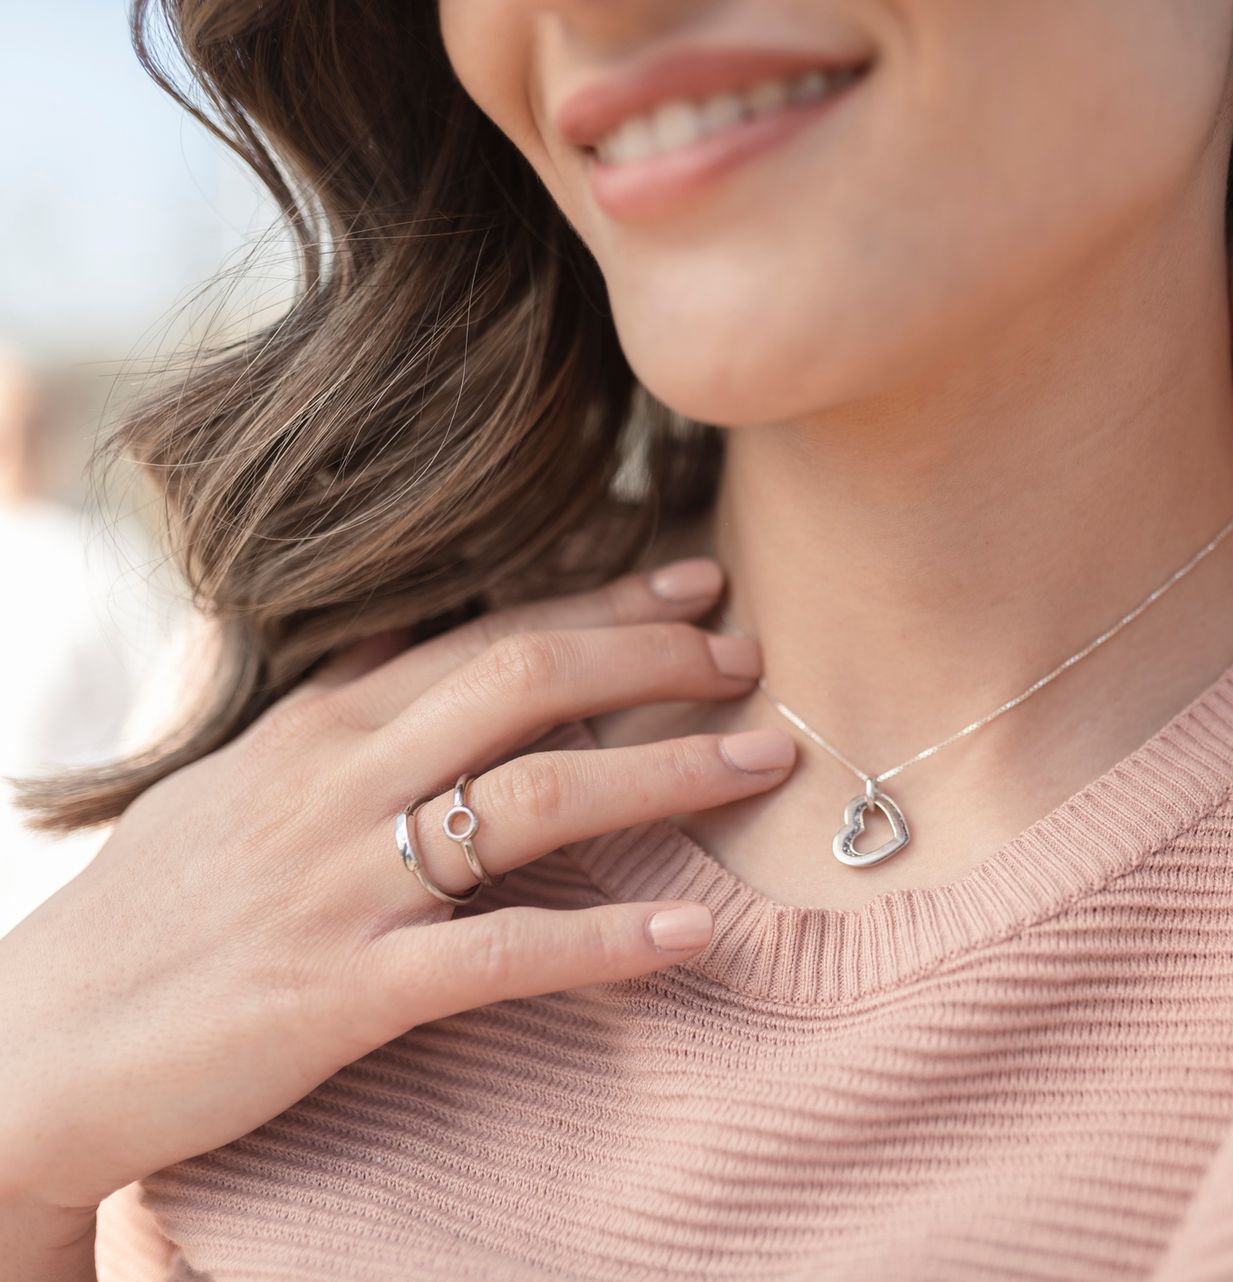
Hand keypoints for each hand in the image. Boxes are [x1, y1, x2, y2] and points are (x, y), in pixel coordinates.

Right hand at [0, 559, 794, 1223]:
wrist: (32, 1046)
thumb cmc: (153, 912)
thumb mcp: (236, 776)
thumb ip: (337, 704)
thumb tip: (418, 633)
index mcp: (321, 723)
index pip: (489, 630)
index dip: (606, 599)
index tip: (699, 579)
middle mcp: (339, 782)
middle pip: (526, 682)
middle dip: (654, 658)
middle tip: (753, 657)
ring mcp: (343, 884)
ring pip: (537, 799)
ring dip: (668, 773)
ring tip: (764, 761)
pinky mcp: (343, 993)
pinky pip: (500, 957)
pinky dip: (606, 943)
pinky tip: (693, 935)